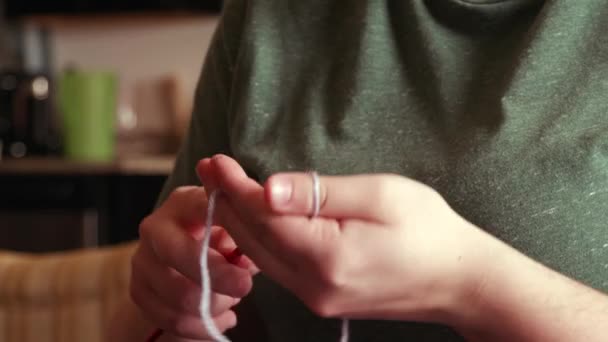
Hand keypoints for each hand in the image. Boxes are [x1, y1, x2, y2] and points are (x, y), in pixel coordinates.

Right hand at [130, 159, 257, 339]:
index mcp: (184, 202)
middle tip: (245, 286)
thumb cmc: (221, 242)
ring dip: (213, 305)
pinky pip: (172, 318)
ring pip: (179, 294)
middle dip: (218, 275)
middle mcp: (156, 227)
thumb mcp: (238, 230)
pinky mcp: (138, 291)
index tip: (241, 243)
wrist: (186, 269)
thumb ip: (248, 229)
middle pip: (180, 254)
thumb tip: (256, 245)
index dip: (223, 222)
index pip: (200, 206)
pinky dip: (202, 325)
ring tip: (232, 302)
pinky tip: (221, 318)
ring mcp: (142, 260)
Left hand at [206, 154, 493, 327]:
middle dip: (226, 201)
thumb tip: (267, 188)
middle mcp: (314, 285)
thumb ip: (321, 192)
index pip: (263, 217)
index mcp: (328, 256)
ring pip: (259, 257)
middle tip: (207, 169)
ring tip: (220, 189)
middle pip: (252, 240)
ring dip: (237, 221)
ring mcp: (316, 298)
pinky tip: (250, 221)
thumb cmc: (429, 230)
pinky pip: (276, 268)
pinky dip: (257, 242)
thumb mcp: (382, 195)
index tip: (216, 161)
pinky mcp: (321, 299)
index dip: (234, 187)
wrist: (458, 281)